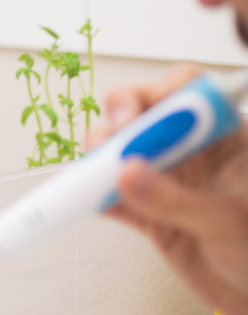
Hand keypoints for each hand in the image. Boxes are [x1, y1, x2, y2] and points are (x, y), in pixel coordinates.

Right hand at [88, 63, 247, 314]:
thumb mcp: (229, 222)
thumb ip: (177, 199)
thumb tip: (128, 174)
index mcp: (223, 139)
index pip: (187, 92)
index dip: (158, 94)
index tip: (135, 118)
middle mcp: (191, 152)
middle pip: (142, 113)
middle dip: (118, 121)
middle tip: (107, 144)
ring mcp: (166, 180)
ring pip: (119, 151)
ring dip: (100, 158)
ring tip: (95, 176)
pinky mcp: (146, 213)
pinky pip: (110, 196)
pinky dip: (92, 198)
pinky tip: (86, 201)